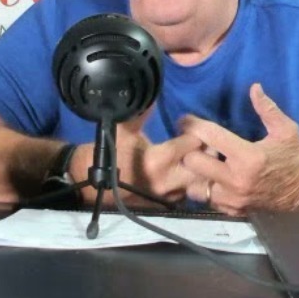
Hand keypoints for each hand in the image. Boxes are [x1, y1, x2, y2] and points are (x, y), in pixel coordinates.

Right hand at [69, 108, 201, 208]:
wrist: (92, 185)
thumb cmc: (110, 154)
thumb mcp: (124, 130)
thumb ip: (142, 113)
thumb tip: (151, 92)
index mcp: (158, 160)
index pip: (193, 142)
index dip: (194, 129)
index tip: (185, 124)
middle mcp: (169, 181)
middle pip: (205, 163)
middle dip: (205, 149)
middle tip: (198, 139)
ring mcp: (171, 196)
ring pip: (200, 180)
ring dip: (202, 166)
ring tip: (195, 154)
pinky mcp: (169, 205)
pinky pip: (190, 191)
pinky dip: (193, 179)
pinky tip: (187, 169)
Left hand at [180, 83, 298, 215]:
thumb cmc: (294, 156)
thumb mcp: (286, 130)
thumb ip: (267, 109)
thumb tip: (254, 87)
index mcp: (248, 157)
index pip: (209, 136)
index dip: (192, 125)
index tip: (184, 120)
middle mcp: (236, 180)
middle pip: (193, 163)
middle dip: (190, 150)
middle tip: (193, 143)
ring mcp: (233, 199)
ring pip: (195, 186)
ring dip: (194, 173)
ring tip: (202, 162)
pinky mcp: (233, 210)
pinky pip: (207, 200)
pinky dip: (205, 188)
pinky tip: (213, 177)